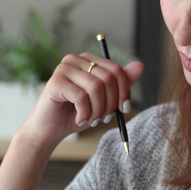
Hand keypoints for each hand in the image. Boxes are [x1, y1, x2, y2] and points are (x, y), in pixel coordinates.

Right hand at [21, 53, 143, 148]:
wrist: (50, 130)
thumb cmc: (78, 113)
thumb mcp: (104, 99)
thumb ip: (121, 83)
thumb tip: (140, 65)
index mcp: (89, 60)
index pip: (116, 70)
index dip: (125, 91)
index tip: (124, 109)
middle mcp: (75, 59)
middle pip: (107, 78)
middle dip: (111, 103)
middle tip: (105, 118)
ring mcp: (64, 68)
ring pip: (96, 87)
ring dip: (98, 110)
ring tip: (92, 120)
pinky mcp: (55, 82)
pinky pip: (81, 98)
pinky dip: (85, 114)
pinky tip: (79, 120)